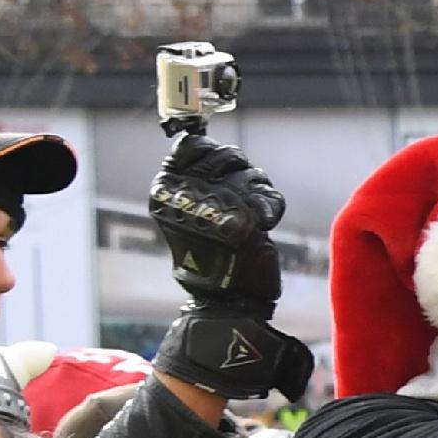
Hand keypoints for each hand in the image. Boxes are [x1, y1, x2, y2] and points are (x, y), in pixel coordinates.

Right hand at [150, 131, 284, 311]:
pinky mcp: (245, 220)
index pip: (190, 145)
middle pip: (225, 154)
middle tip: (240, 189)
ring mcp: (216, 206)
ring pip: (250, 175)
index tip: (217, 162)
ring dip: (257, 188)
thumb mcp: (190, 212)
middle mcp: (188, 194)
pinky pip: (268, 196)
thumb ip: (193, 178)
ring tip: (250, 211)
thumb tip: (193, 138)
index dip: (210, 148)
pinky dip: (271, 206)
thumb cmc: (209, 254)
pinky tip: (263, 224)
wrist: (224, 299)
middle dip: (239, 166)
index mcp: (166, 190)